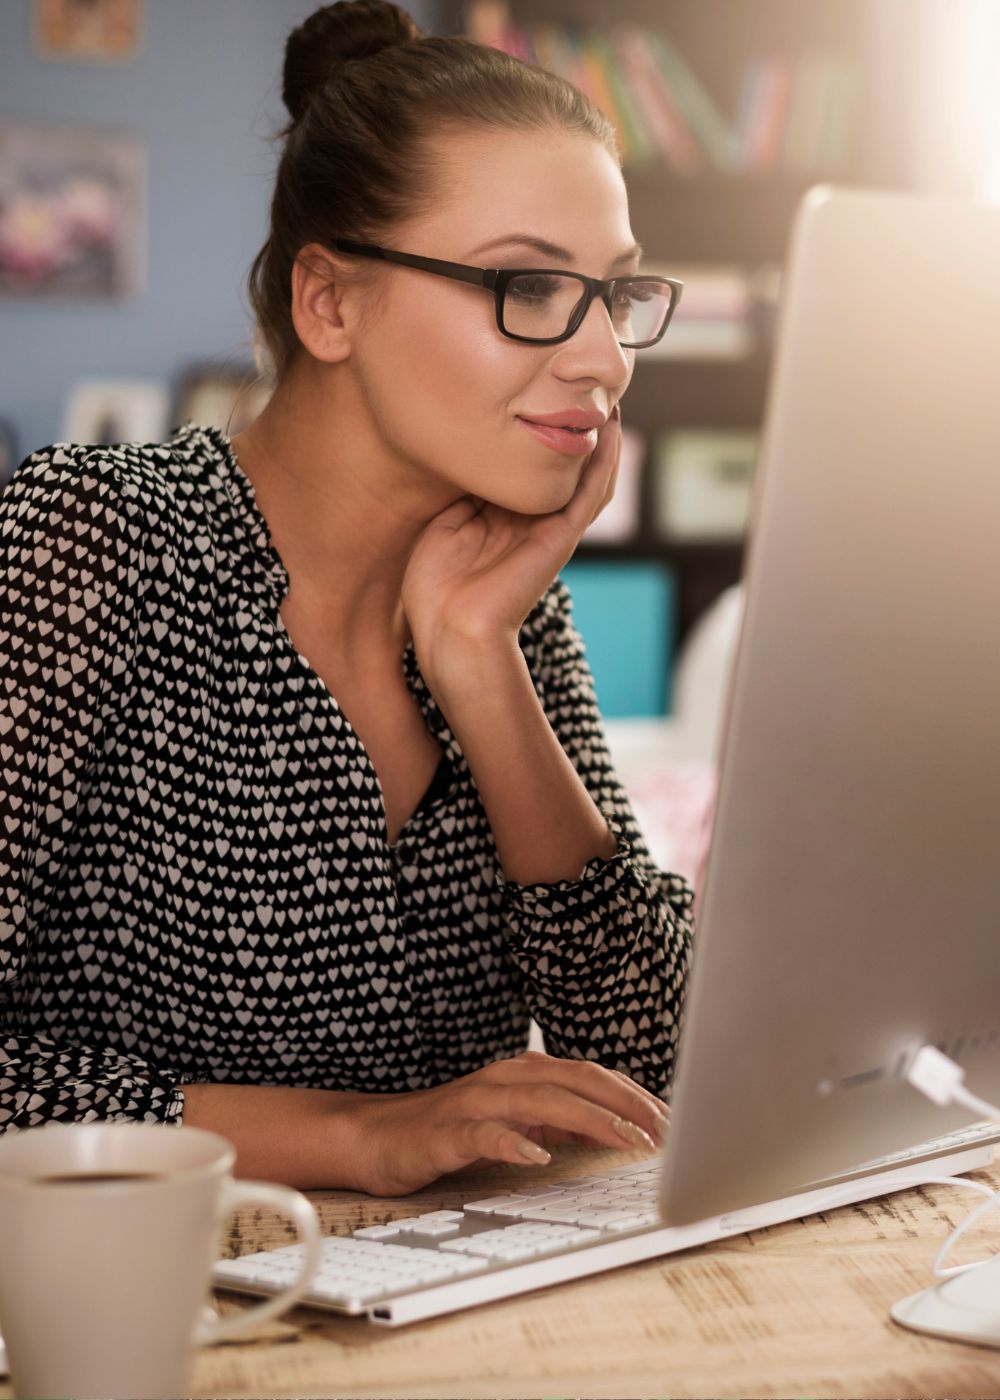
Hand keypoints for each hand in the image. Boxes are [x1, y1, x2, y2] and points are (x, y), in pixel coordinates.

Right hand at [350, 1049, 667, 1196]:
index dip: (634, 1095)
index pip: (591, 1075)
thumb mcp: (518, 1120)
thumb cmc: (452, 1129)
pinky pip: (483, 1134)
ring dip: (588, 1119)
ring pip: (540, 1101)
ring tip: (625, 1140)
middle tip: (664, 1132)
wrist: (377, 1136)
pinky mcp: (446, 1132)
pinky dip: (512, 1142)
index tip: (673, 1120)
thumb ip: (562, 1118)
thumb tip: (618, 1126)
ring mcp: (475, 1103)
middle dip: (625, 1104)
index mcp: (525, 1073)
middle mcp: (505, 1078)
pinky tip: (537, 1156)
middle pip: (576, 1080)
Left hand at [400, 407, 621, 657]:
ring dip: (602, 439)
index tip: (537, 385)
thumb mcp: (444, 520)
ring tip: (609, 396)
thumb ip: (464, 487)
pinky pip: (592, 493)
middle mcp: (533, 519)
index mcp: (504, 515)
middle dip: (576, 426)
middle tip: (584, 381)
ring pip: (590, 476)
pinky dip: (605, 461)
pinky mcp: (561, 537)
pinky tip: (612, 429)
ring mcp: (551, 528)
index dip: (536, 429)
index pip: (527, 464)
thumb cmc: (437, 588)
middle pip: (565, 465)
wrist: (452, 630)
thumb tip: (473, 445)